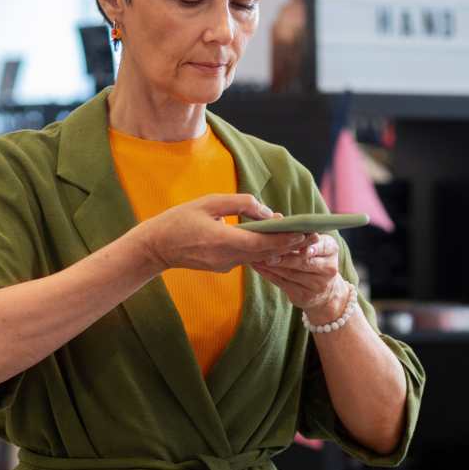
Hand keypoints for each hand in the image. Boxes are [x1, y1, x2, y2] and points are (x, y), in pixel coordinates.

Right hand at [134, 194, 319, 273]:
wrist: (156, 247)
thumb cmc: (179, 220)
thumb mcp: (209, 202)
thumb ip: (239, 203)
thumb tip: (266, 210)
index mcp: (224, 241)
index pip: (264, 243)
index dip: (287, 239)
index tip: (305, 232)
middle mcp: (228, 257)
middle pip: (267, 253)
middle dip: (290, 244)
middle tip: (312, 235)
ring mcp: (226, 265)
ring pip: (259, 257)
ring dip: (278, 248)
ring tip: (299, 238)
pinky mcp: (223, 267)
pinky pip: (248, 258)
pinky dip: (262, 250)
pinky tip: (274, 241)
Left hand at [251, 233, 349, 321]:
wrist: (325, 290)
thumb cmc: (314, 257)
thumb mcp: (314, 243)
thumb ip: (299, 233)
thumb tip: (277, 219)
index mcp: (331, 249)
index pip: (322, 246)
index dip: (312, 247)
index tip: (302, 247)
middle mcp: (328, 268)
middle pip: (305, 262)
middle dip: (286, 258)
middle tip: (269, 254)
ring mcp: (317, 284)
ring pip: (291, 274)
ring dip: (273, 266)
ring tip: (257, 258)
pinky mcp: (303, 296)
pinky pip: (283, 283)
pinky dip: (269, 274)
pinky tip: (258, 266)